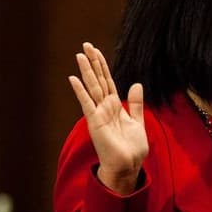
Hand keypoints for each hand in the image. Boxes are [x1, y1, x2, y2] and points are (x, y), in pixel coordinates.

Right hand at [68, 42, 147, 194]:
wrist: (128, 166)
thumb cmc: (131, 148)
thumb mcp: (138, 121)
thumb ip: (136, 103)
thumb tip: (136, 83)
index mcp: (115, 106)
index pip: (108, 81)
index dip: (103, 66)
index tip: (96, 52)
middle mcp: (105, 107)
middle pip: (98, 80)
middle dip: (93, 63)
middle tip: (85, 45)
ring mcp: (98, 113)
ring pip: (92, 87)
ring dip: (86, 71)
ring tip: (80, 55)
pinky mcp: (95, 122)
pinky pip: (87, 103)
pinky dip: (80, 91)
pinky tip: (74, 78)